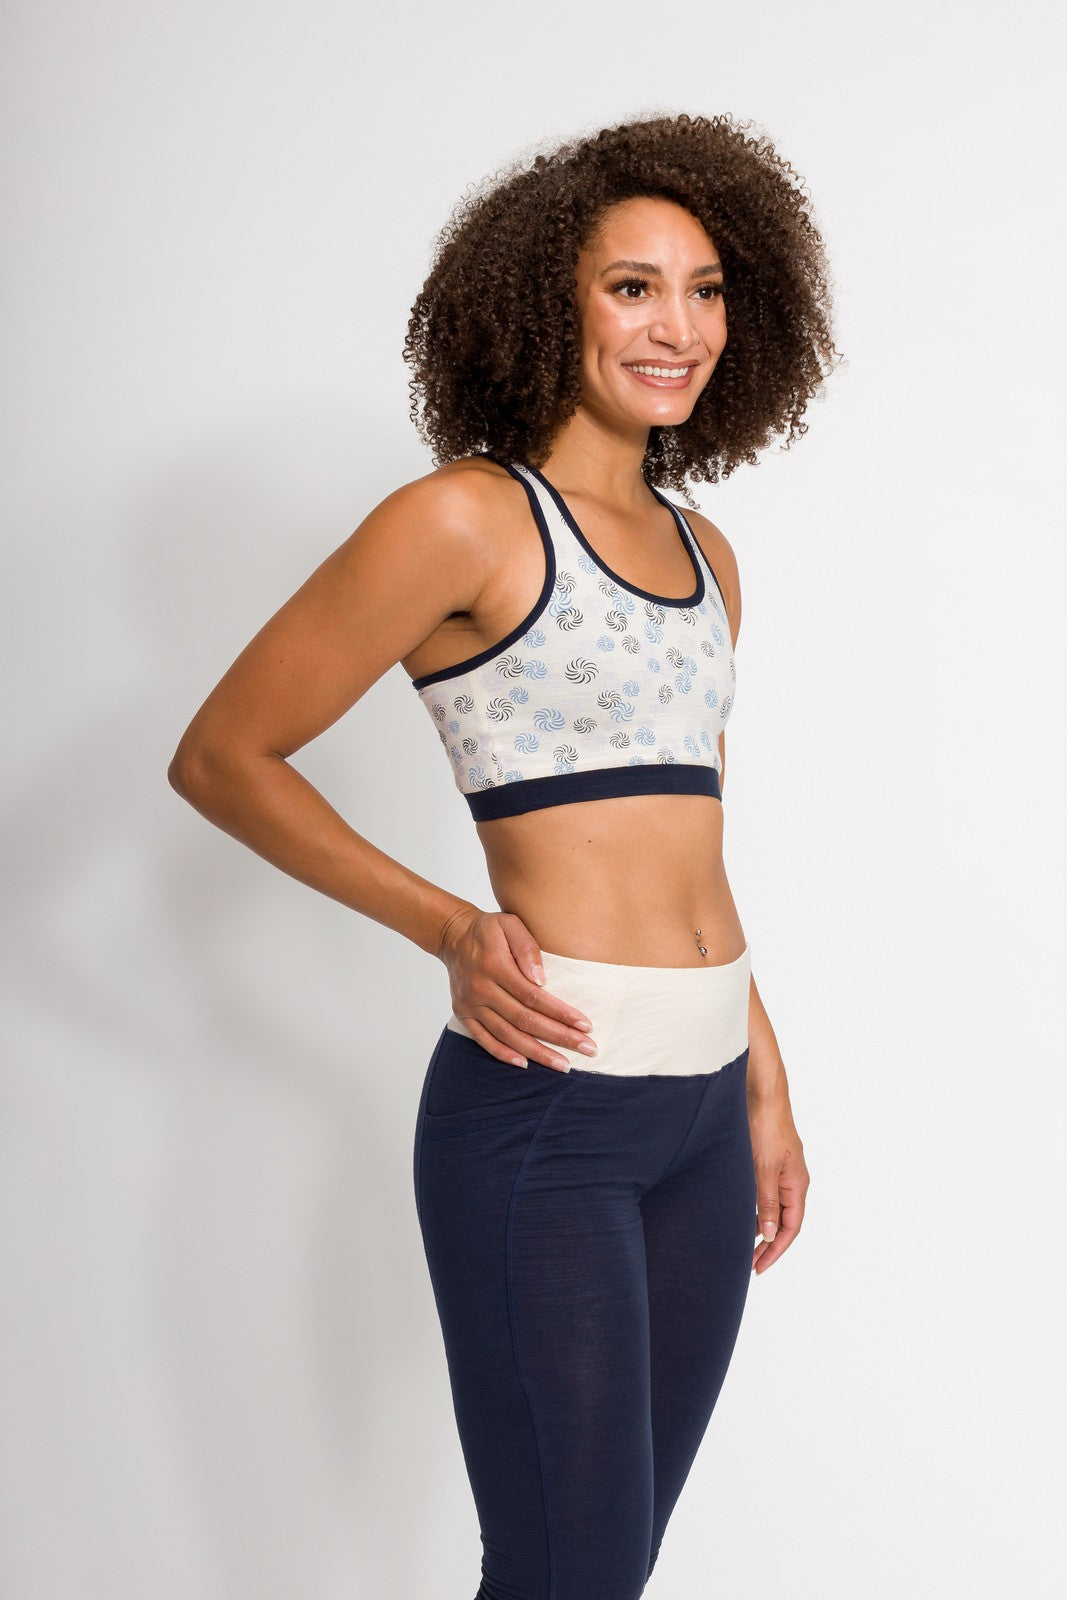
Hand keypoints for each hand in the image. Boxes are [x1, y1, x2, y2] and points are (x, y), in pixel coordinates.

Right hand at [436, 906, 597, 1071]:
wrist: (453, 936)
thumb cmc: (489, 930)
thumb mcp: (510, 924)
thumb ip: (527, 948)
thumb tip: (541, 979)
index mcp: (494, 966)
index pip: (533, 997)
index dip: (560, 1013)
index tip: (585, 1025)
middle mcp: (481, 989)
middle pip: (524, 1020)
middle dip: (558, 1037)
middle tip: (587, 1048)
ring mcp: (470, 1005)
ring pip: (507, 1035)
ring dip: (537, 1052)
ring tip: (563, 1064)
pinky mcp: (464, 1014)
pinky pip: (484, 1040)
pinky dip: (504, 1054)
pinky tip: (525, 1064)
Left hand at [748, 1091, 808, 1273]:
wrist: (761, 1093)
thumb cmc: (766, 1126)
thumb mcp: (764, 1168)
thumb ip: (767, 1201)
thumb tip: (770, 1234)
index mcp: (797, 1183)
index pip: (791, 1227)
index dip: (776, 1250)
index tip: (759, 1267)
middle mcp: (793, 1179)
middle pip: (784, 1221)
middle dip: (768, 1244)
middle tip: (749, 1263)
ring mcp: (782, 1170)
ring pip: (774, 1207)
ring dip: (762, 1227)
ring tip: (744, 1246)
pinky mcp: (769, 1161)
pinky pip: (766, 1194)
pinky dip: (757, 1209)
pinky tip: (742, 1215)